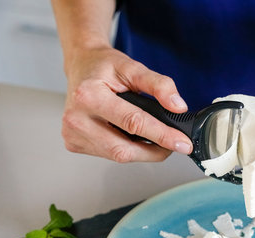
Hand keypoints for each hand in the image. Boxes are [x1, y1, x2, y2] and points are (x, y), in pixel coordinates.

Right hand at [61, 46, 192, 161]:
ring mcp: (72, 133)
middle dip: (155, 151)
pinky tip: (133, 139)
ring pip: (118, 156)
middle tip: (173, 145)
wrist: (81, 65)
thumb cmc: (104, 67)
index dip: (162, 135)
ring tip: (156, 140)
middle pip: (124, 149)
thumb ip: (159, 85)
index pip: (133, 123)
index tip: (182, 143)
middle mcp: (76, 117)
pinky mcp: (73, 143)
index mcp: (89, 95)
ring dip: (142, 152)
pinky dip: (127, 150)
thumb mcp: (133, 67)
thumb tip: (178, 106)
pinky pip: (109, 155)